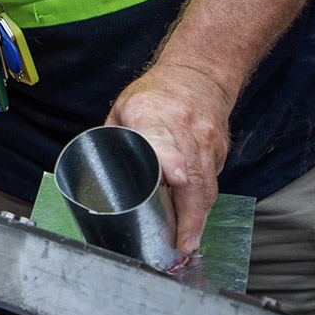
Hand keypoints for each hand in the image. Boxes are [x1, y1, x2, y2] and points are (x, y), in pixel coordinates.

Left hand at [105, 62, 234, 254]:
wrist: (198, 74)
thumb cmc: (153, 95)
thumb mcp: (123, 110)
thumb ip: (114, 143)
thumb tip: (95, 178)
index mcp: (149, 114)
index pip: (161, 138)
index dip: (169, 159)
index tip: (176, 179)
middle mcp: (182, 126)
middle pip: (190, 173)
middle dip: (188, 212)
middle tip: (181, 240)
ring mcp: (206, 138)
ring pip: (206, 183)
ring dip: (197, 216)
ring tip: (187, 240)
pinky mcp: (219, 148)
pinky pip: (213, 181)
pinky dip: (203, 203)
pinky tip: (194, 220)